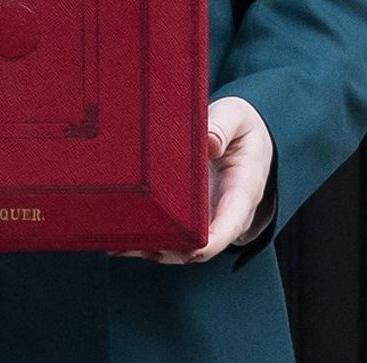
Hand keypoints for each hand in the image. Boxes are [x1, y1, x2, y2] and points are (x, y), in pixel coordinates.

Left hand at [112, 95, 274, 263]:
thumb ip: (224, 126)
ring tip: (118, 243)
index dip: (209, 242)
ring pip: (180, 248)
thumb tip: (208, 142)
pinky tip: (119, 239)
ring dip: (152, 248)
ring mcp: (205, 220)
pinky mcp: (188, 217)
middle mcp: (224, 215)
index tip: (188, 249)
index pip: (229, 225)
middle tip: (136, 241)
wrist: (248, 142)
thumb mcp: (237, 117)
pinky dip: (147, 240)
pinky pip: (171, 236)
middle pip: (199, 246)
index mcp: (242, 192)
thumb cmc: (241, 130)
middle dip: (170, 250)